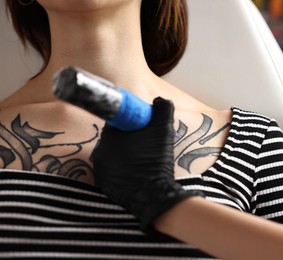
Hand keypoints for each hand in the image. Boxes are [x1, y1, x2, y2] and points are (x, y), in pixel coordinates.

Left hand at [91, 97, 201, 231]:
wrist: (154, 195)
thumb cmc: (156, 160)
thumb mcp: (164, 130)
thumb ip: (162, 109)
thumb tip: (158, 100)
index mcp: (109, 136)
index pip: (117, 122)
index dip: (131, 122)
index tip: (143, 128)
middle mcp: (99, 152)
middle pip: (114, 139)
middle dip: (128, 138)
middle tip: (145, 144)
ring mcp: (99, 171)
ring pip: (113, 155)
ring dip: (124, 154)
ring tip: (142, 159)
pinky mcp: (103, 186)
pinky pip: (112, 171)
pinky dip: (122, 170)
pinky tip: (136, 172)